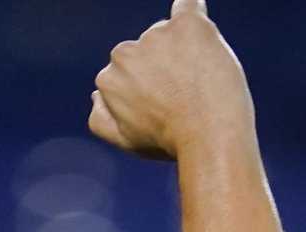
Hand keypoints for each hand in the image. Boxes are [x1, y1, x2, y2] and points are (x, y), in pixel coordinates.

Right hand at [89, 0, 251, 161]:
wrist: (210, 138)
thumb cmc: (172, 143)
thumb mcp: (127, 142)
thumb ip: (102, 119)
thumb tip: (95, 96)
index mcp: (109, 78)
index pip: (132, 72)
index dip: (155, 89)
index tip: (171, 109)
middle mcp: (126, 53)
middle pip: (150, 51)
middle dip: (168, 69)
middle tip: (190, 99)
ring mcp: (157, 36)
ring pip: (172, 37)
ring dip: (187, 55)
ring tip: (205, 87)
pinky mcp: (187, 26)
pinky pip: (188, 6)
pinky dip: (192, 9)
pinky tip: (195, 17)